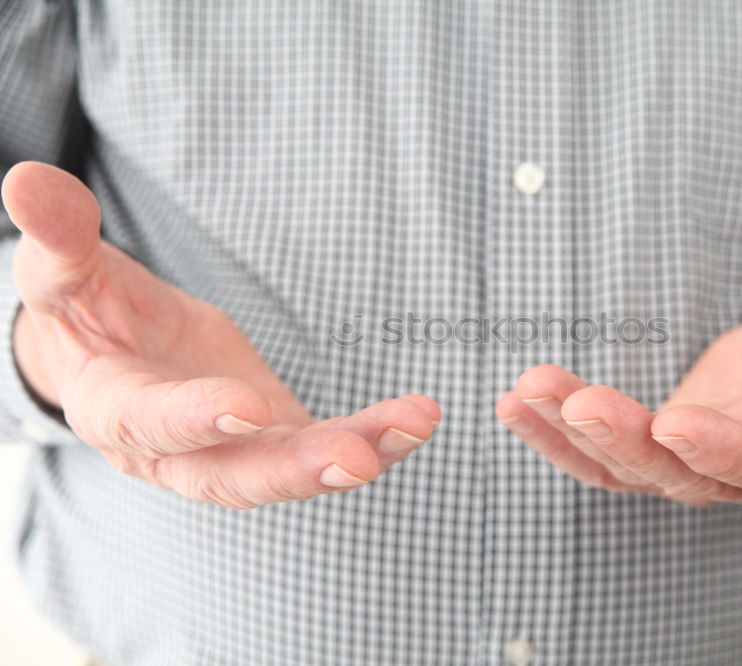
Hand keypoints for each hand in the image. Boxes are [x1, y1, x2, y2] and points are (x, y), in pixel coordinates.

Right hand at [2, 161, 439, 508]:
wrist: (115, 355)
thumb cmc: (89, 314)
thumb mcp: (67, 274)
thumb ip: (59, 239)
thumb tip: (23, 179)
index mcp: (115, 410)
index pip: (152, 422)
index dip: (195, 418)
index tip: (247, 406)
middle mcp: (173, 452)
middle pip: (231, 476)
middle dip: (293, 468)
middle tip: (358, 457)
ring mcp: (229, 453)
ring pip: (288, 471)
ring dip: (355, 455)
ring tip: (415, 426)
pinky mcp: (271, 440)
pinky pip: (322, 448)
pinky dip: (371, 440)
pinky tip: (415, 423)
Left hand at [496, 240, 741, 505]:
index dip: (721, 448)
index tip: (676, 423)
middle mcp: (735, 467)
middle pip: (673, 472)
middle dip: (621, 440)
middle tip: (574, 402)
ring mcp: (687, 464)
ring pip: (621, 469)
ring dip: (569, 436)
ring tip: (524, 395)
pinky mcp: (652, 447)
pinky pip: (597, 454)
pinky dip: (555, 434)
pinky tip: (515, 403)